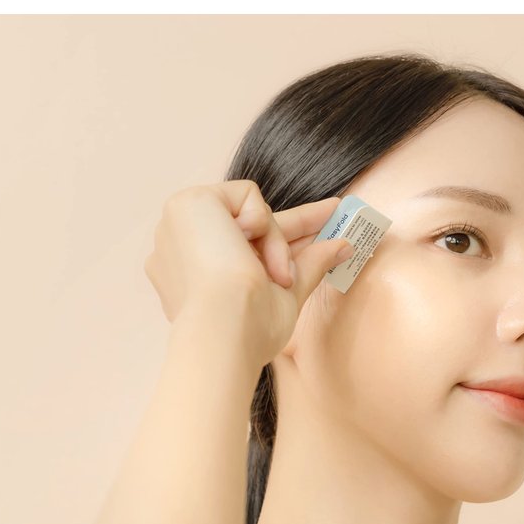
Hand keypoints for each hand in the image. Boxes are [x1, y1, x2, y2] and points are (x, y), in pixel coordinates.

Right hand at [144, 180, 353, 363]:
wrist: (224, 328)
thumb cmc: (250, 329)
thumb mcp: (286, 293)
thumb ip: (309, 265)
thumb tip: (344, 246)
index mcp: (199, 277)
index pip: (247, 249)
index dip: (284, 242)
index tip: (323, 231)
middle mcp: (183, 251)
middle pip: (250, 227)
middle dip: (297, 224)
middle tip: (335, 210)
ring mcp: (179, 227)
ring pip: (252, 215)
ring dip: (276, 244)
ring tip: (278, 276)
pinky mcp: (184, 204)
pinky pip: (246, 195)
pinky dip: (260, 222)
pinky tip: (246, 247)